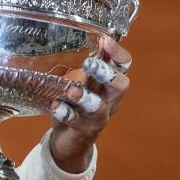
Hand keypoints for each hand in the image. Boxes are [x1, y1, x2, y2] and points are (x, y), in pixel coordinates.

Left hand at [48, 36, 132, 172]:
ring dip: (85, 97)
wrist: (70, 141)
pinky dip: (66, 113)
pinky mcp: (83, 130)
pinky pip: (76, 122)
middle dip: (108, 73)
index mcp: (110, 84)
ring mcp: (97, 116)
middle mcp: (109, 100)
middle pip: (121, 85)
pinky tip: (56, 106)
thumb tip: (81, 38)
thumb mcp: (82, 82)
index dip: (118, 52)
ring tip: (72, 90)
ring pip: (99, 107)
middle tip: (90, 63)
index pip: (123, 65)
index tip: (105, 39)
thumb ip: (84, 67)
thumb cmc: (77, 105)